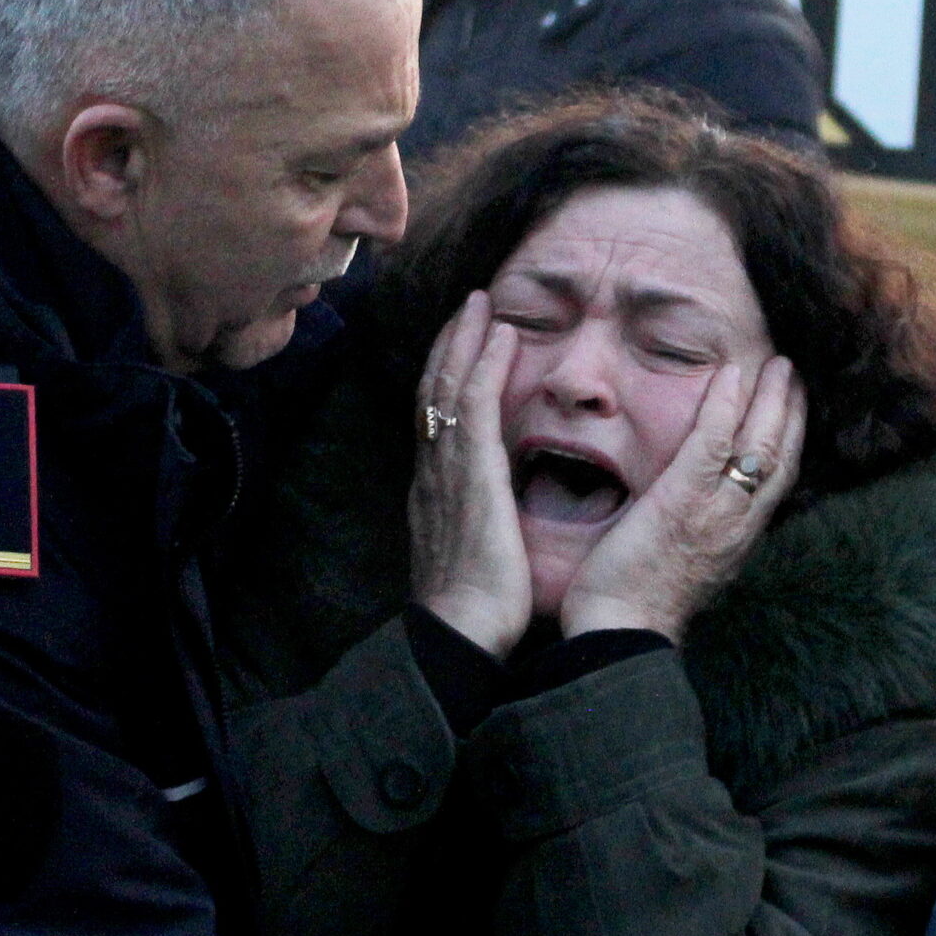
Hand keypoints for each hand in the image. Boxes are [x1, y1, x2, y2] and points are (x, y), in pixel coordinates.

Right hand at [409, 292, 530, 658]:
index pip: (438, 420)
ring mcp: (446, 469)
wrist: (460, 633)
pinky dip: (486, 364)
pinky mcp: (470, 472)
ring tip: (482, 303)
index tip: (464, 346)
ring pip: (450, 387)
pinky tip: (503, 335)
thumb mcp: (476, 559)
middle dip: (451, 345)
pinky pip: (476, 403)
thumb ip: (483, 529)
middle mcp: (432, 473)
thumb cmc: (477, 612)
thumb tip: (500, 520)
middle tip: (470, 306)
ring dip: (466, 340)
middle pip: (435, 391)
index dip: (448, 378)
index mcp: (434, 493)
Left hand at [560, 356, 805, 641]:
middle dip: (790, 411)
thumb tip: (693, 519)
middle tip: (791, 373)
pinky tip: (731, 374)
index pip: (777, 482)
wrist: (622, 632)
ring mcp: (715, 510)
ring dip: (771, 398)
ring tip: (778, 363)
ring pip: (759, 444)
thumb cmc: (638, 608)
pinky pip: (714, 442)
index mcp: (739, 540)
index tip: (791, 409)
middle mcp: (739, 523)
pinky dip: (726, 405)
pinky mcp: (682, 499)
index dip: (788, 441)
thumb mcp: (688, 570)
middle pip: (781, 456)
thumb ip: (700, 539)